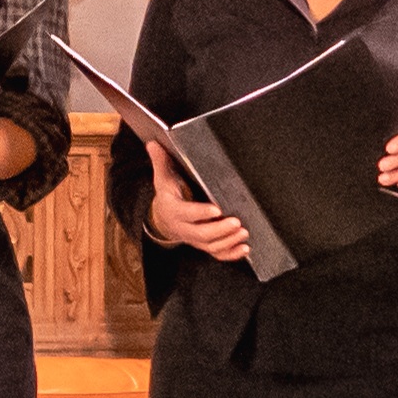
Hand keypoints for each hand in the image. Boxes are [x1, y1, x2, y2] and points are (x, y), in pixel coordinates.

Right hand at [142, 140, 250, 265]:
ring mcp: (194, 239)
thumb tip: (153, 143)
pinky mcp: (203, 245)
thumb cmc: (168, 195)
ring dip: (228, 241)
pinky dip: (231, 254)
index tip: (216, 209)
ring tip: (244, 233)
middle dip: (220, 230)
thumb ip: (160, 162)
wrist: (163, 219)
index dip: (200, 213)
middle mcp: (183, 228)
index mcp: (173, 210)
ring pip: (210, 246)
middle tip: (237, 222)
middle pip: (201, 234)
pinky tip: (244, 248)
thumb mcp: (162, 178)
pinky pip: (216, 254)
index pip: (187, 213)